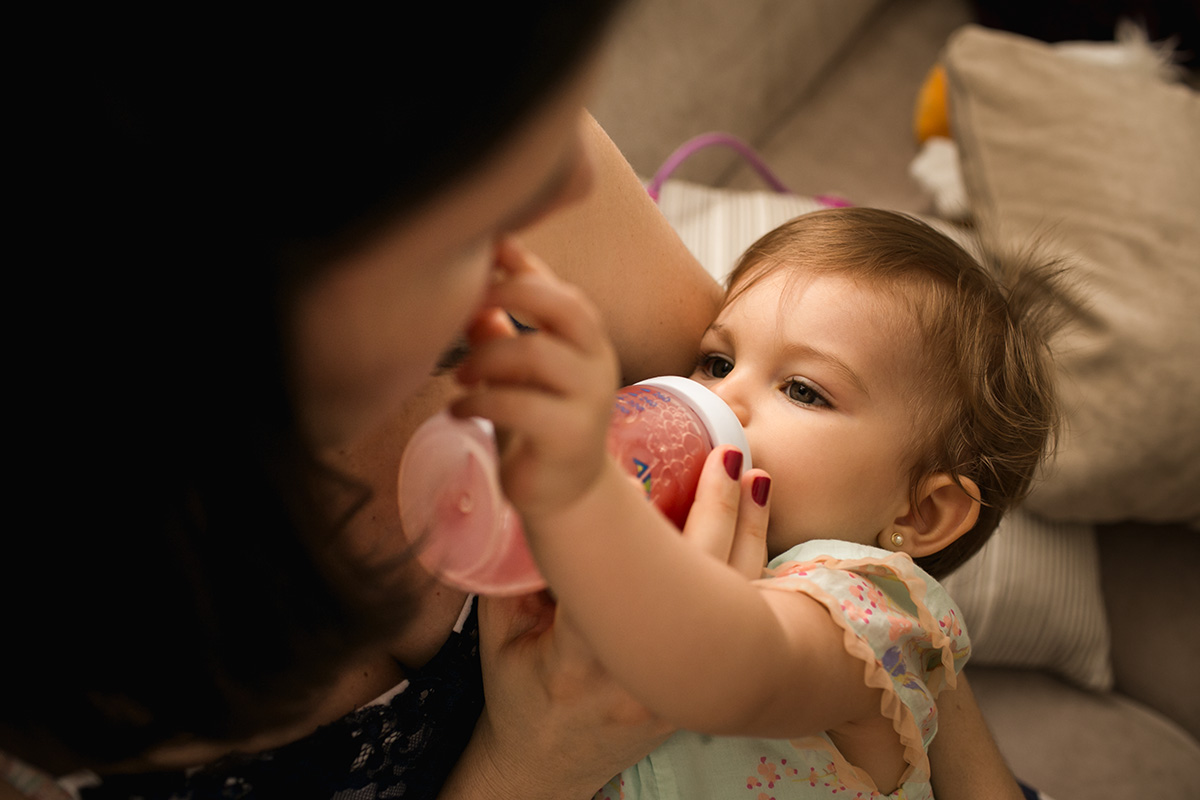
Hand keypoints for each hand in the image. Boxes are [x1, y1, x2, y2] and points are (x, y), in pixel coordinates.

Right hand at [444, 449, 771, 798]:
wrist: (546, 766)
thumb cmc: (518, 693)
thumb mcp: (498, 633)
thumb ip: (510, 570)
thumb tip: (537, 490)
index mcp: (579, 658)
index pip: (616, 579)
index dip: (637, 520)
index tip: (646, 466)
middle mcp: (642, 676)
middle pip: (696, 582)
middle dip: (716, 512)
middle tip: (726, 457)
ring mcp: (681, 688)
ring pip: (731, 601)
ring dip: (747, 534)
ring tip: (755, 480)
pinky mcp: (701, 690)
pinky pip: (738, 625)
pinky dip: (749, 570)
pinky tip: (756, 531)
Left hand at [453, 238, 619, 521]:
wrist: (565, 495)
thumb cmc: (537, 424)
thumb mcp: (516, 374)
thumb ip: (498, 332)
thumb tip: (468, 289)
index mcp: (587, 342)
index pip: (562, 290)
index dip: (527, 266)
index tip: (491, 248)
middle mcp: (598, 363)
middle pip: (564, 306)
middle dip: (509, 295)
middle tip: (466, 308)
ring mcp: (590, 400)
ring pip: (537, 353)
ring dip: (486, 358)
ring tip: (459, 377)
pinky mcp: (570, 437)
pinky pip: (520, 405)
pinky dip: (479, 401)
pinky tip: (459, 409)